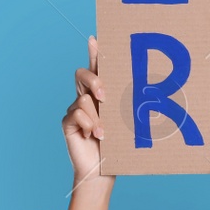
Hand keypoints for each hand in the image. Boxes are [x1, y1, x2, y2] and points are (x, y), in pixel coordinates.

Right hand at [62, 35, 113, 190]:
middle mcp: (87, 99)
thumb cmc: (118, 146)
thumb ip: (123, 104)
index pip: (97, 69)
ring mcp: (76, 110)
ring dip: (96, 116)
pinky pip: (76, 113)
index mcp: (101, 95)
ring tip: (104, 133)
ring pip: (83, 98)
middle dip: (94, 80)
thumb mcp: (124, 121)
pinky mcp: (68, 122)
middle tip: (105, 95)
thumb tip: (141, 89)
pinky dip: (88, 124)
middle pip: (83, 75)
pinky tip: (95, 135)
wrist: (103, 171)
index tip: (95, 39)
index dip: (94, 53)